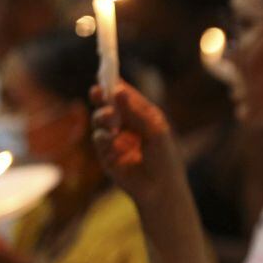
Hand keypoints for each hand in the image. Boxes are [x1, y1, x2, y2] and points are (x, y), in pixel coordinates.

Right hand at [90, 82, 182, 207]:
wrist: (161, 189)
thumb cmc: (165, 159)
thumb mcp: (155, 131)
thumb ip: (136, 111)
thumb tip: (118, 89)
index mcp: (141, 116)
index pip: (125, 96)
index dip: (114, 84)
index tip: (104, 72)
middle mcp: (126, 125)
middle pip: (107, 104)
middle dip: (101, 96)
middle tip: (98, 92)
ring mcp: (114, 139)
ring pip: (99, 119)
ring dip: (103, 117)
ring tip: (111, 120)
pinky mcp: (106, 154)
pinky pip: (99, 139)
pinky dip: (106, 139)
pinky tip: (116, 144)